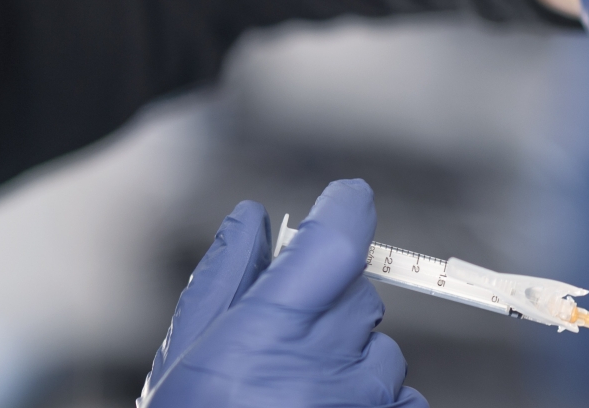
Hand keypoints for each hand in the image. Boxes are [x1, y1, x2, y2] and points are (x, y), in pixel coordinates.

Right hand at [138, 180, 427, 407]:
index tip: (345, 201)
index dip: (347, 210)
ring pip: (381, 349)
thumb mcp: (185, 359)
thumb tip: (250, 219)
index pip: (339, 241)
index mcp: (274, 331)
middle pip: (360, 293)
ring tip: (295, 400)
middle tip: (284, 342)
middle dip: (329, 303)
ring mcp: (367, 404)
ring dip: (350, 360)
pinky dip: (374, 404)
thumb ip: (223, 281)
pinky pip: (402, 399)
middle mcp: (332, 363)